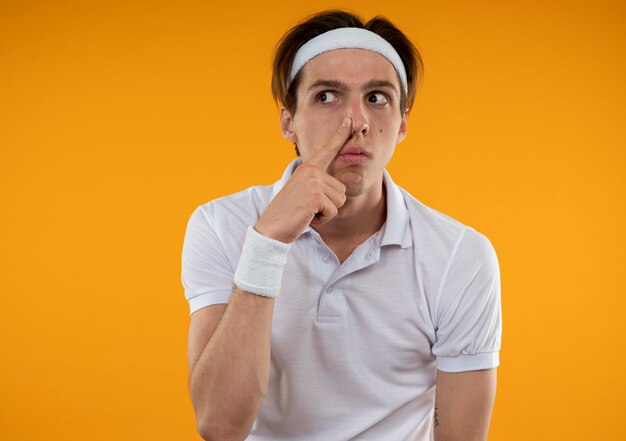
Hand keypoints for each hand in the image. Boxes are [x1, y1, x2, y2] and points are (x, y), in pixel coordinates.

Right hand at [255, 117, 351, 242]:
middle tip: (307, 207)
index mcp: (308, 168)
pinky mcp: (316, 195)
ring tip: (307, 211)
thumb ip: (317, 184)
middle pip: (341, 189)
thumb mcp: (303, 192)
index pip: (328, 149)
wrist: (272, 228)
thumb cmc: (289, 213)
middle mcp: (311, 171)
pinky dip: (322, 219)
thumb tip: (338, 186)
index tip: (349, 118)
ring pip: (340, 200)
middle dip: (329, 204)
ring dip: (326, 212)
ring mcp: (313, 182)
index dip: (341, 135)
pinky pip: (333, 211)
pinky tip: (307, 217)